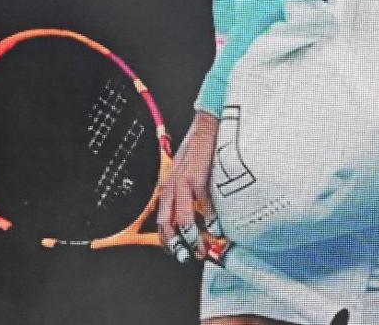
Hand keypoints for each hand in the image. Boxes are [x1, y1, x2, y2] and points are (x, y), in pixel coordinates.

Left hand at [155, 110, 229, 264]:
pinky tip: (216, 227)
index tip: (178, 251)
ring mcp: (184, 182)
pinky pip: (203, 207)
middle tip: (187, 256)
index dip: (167, 239)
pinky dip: (210, 221)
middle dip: (176, 245)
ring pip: (181, 220)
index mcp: (169, 184)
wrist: (210, 121)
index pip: (161, 218)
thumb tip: (199, 211)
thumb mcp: (189, 168)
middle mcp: (172, 185)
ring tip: (201, 249)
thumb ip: (189, 189)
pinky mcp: (198, 178)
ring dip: (192, 239)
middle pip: (166, 224)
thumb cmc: (202, 144)